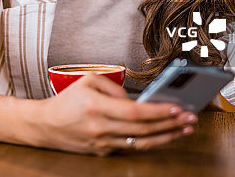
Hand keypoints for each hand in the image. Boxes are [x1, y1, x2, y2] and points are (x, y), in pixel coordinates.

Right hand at [32, 74, 195, 155]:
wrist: (44, 126)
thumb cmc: (66, 101)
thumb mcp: (86, 81)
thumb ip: (113, 86)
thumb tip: (135, 99)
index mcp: (97, 108)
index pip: (135, 112)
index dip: (158, 111)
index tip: (177, 108)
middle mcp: (101, 128)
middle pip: (143, 129)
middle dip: (170, 124)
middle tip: (190, 118)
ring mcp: (103, 143)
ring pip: (141, 142)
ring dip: (166, 136)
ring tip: (183, 129)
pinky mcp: (103, 152)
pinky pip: (131, 147)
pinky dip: (150, 142)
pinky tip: (163, 136)